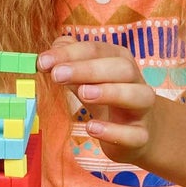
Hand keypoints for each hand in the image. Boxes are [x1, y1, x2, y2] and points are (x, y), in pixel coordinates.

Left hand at [38, 35, 160, 162]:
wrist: (136, 133)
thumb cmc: (105, 99)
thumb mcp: (86, 79)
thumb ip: (68, 63)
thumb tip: (48, 55)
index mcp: (120, 61)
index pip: (97, 50)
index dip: (70, 54)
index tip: (43, 62)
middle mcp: (135, 81)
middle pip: (122, 68)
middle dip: (89, 69)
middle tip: (57, 75)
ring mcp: (142, 110)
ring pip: (138, 95)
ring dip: (110, 92)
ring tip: (83, 94)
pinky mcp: (141, 136)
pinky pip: (135, 134)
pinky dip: (113, 131)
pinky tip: (91, 128)